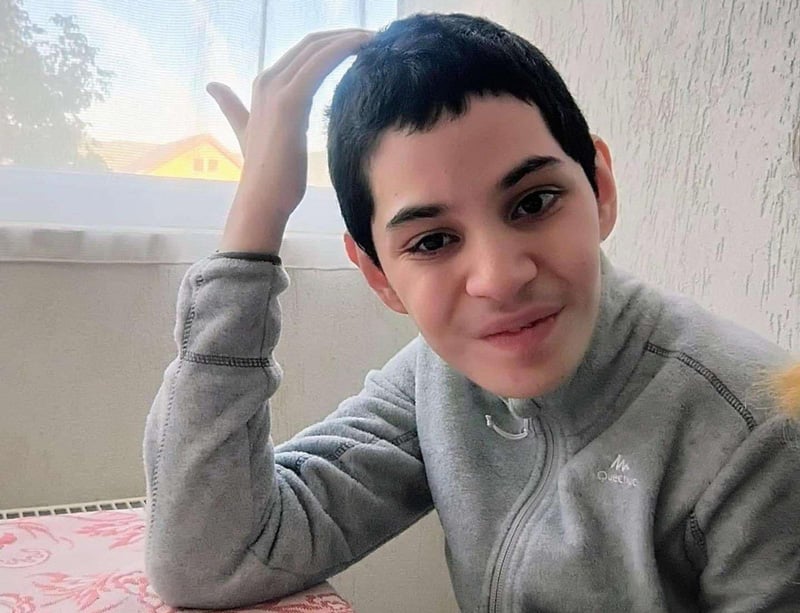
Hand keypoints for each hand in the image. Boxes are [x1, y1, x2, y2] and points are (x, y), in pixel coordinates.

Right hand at [208, 29, 372, 253]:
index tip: (364, 46)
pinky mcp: (289, 101)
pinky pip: (320, 63)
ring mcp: (276, 89)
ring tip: (377, 40)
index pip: (304, 52)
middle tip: (377, 39)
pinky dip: (344, 48)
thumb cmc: (268, 175)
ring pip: (317, 48)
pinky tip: (365, 47)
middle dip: (345, 36)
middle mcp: (268, 81)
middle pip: (312, 44)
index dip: (334, 43)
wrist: (262, 200)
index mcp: (264, 86)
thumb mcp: (248, 132)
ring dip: (350, 38)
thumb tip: (214, 87)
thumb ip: (234, 109)